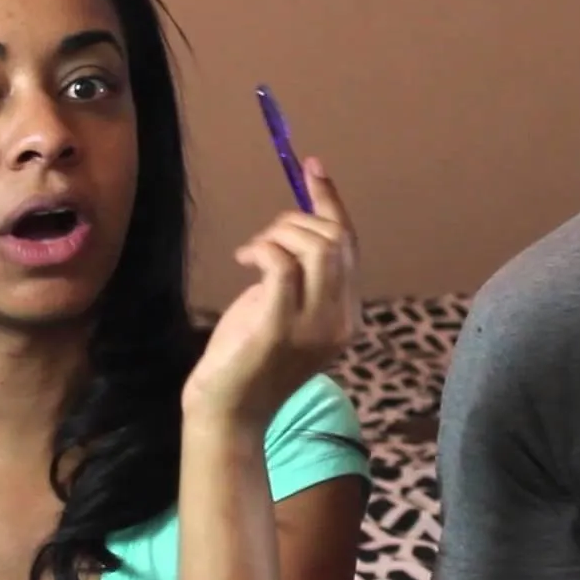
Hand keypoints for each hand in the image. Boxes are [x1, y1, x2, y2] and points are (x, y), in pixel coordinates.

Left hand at [183, 157, 360, 430]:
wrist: (229, 412)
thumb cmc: (249, 360)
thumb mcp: (282, 311)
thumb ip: (298, 278)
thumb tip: (292, 227)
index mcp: (346, 315)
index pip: (350, 245)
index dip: (331, 202)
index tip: (312, 167)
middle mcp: (340, 320)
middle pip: (335, 241)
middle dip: (296, 221)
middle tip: (264, 237)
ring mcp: (314, 326)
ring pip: (316, 248)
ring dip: (278, 234)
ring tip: (253, 251)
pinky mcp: (280, 327)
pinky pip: (281, 265)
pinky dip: (262, 250)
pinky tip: (244, 259)